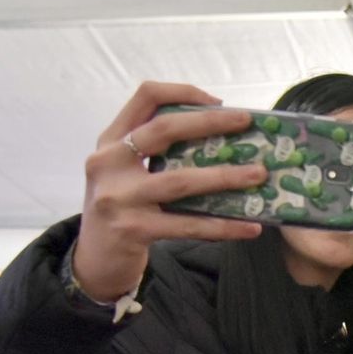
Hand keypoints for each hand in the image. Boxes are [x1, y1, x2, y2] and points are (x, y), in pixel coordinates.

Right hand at [75, 81, 265, 300]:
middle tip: (246, 122)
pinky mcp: (134, 230)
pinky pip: (188, 226)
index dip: (183, 92)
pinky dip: (223, 226)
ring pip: (181, 181)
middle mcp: (109, 162)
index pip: (145, 97)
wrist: (94, 261)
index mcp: (110, 141)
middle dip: (210, 122)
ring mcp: (119, 197)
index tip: (219, 103)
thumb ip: (156, 151)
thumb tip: (220, 137)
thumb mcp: (126, 171)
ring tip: (258, 175)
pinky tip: (250, 227)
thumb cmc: (122, 210)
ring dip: (225, 176)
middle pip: (164, 129)